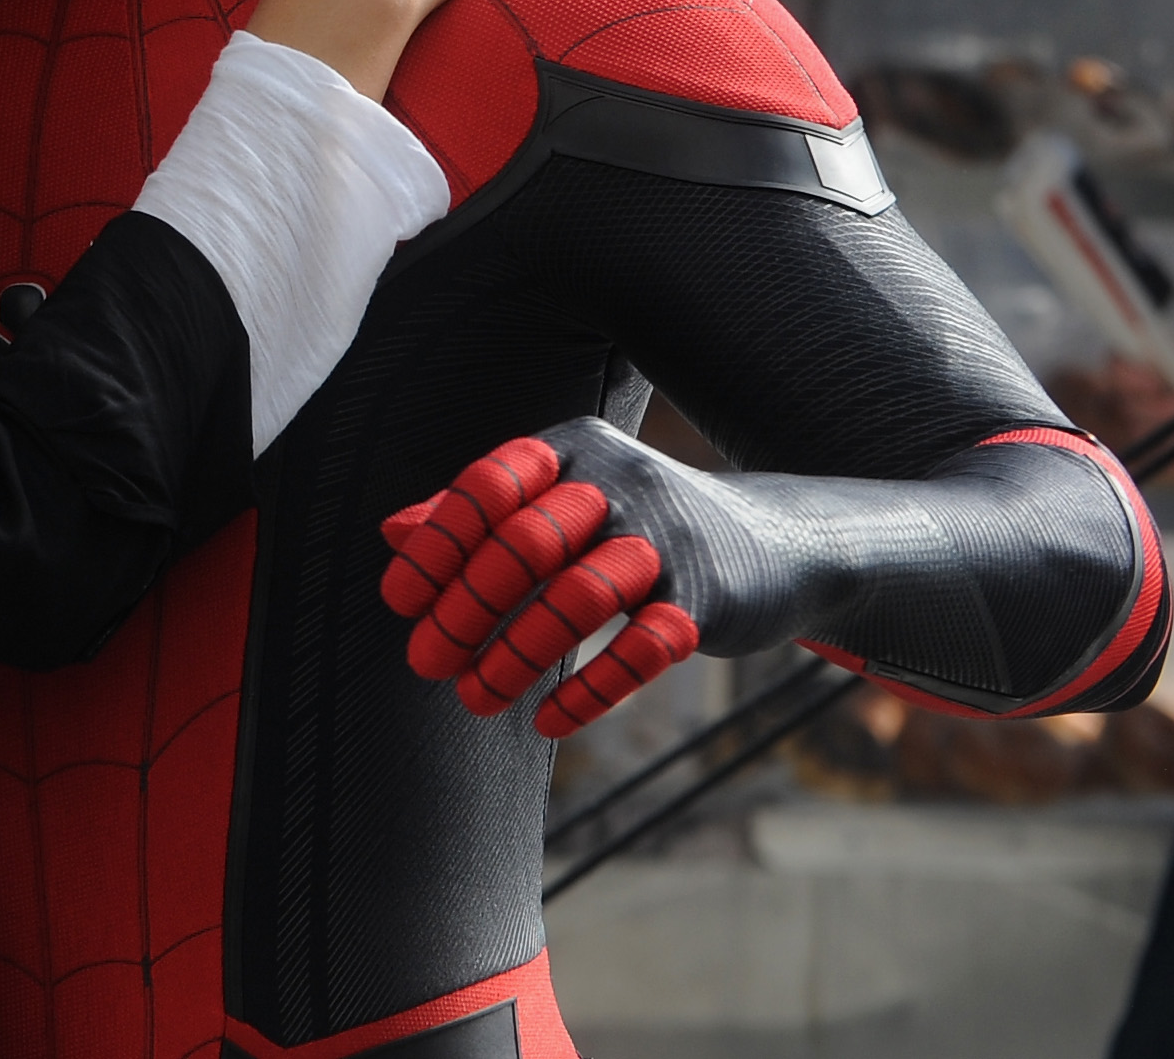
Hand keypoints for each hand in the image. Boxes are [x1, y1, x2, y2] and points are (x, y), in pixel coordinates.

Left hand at [379, 420, 799, 737]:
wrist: (779, 540)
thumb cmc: (637, 525)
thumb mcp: (563, 500)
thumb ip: (482, 513)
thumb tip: (394, 532)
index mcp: (572, 452)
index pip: (488, 485)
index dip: (437, 544)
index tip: (401, 602)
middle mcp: (619, 484)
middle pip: (525, 544)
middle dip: (466, 610)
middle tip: (427, 664)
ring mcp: (667, 541)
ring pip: (578, 598)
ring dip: (515, 656)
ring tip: (476, 699)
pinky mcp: (707, 601)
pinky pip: (641, 650)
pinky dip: (590, 691)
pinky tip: (550, 720)